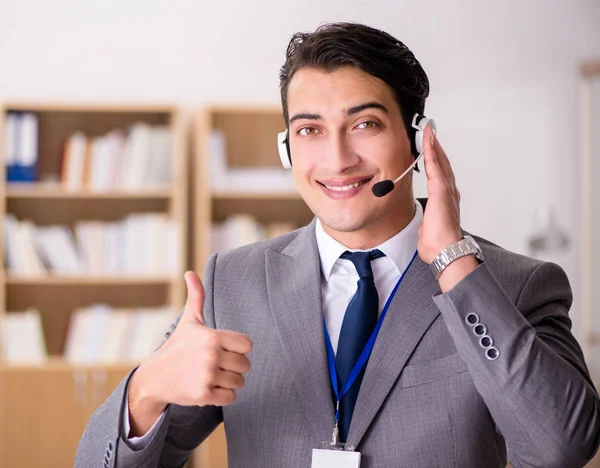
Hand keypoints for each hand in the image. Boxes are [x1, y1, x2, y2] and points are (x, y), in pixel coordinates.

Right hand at [128, 271, 251, 434]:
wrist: (155, 377)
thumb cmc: (178, 346)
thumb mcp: (189, 321)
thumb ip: (196, 297)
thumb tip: (190, 273)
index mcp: (213, 337)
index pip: (247, 345)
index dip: (238, 348)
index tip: (224, 349)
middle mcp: (211, 356)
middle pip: (245, 365)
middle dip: (234, 366)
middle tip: (216, 364)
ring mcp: (207, 376)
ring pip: (239, 382)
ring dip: (229, 381)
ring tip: (211, 375)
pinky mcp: (204, 395)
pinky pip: (230, 397)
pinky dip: (223, 395)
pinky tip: (209, 387)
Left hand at [417, 126, 462, 263]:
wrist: (446, 252)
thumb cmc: (439, 246)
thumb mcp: (429, 234)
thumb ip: (428, 227)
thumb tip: (425, 229)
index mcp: (445, 203)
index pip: (439, 178)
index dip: (436, 163)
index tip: (432, 152)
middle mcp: (449, 194)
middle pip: (442, 166)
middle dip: (437, 149)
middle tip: (431, 134)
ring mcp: (446, 190)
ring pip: (440, 162)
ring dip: (434, 146)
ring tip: (429, 131)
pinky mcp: (441, 190)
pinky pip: (434, 165)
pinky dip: (432, 151)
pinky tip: (428, 139)